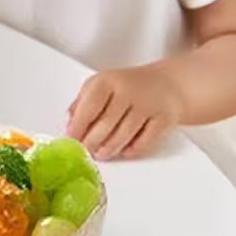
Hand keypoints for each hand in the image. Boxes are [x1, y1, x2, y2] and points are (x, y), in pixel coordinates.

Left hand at [66, 64, 183, 160]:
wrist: (166, 83)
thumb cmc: (126, 85)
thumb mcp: (100, 84)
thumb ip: (83, 102)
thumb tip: (69, 122)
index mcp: (107, 81)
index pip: (90, 105)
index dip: (79, 125)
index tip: (71, 138)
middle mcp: (127, 91)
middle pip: (107, 122)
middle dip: (93, 140)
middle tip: (85, 150)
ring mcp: (147, 105)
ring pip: (125, 133)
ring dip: (110, 148)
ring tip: (100, 154)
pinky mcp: (163, 119)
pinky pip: (145, 140)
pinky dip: (132, 149)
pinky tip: (123, 152)